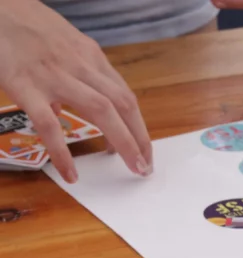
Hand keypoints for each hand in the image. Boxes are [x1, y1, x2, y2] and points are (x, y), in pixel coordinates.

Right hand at [0, 0, 151, 182]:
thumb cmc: (22, 24)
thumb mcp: (59, 43)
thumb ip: (73, 72)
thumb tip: (70, 106)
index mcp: (89, 55)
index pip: (124, 95)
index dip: (138, 125)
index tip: (143, 147)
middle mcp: (79, 64)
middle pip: (123, 104)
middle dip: (140, 138)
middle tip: (146, 166)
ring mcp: (54, 75)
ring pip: (101, 111)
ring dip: (123, 142)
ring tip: (132, 168)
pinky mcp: (25, 85)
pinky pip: (49, 125)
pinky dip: (63, 152)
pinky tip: (70, 173)